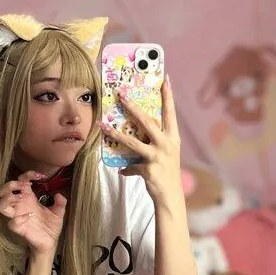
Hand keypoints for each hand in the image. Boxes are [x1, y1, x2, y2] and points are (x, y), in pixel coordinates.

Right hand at [0, 171, 65, 257]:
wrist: (50, 242)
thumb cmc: (50, 226)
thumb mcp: (58, 212)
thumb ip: (60, 202)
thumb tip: (59, 194)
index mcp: (28, 198)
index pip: (21, 180)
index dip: (28, 174)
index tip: (41, 176)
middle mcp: (19, 205)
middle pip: (1, 190)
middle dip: (9, 185)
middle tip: (23, 187)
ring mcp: (17, 216)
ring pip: (0, 205)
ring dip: (9, 198)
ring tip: (22, 198)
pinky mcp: (18, 228)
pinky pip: (11, 223)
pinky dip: (19, 219)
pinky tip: (29, 216)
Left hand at [100, 78, 182, 206]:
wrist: (171, 195)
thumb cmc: (167, 172)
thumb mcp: (165, 153)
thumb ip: (154, 142)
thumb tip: (137, 131)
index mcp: (172, 137)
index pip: (170, 112)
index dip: (168, 96)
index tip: (165, 79)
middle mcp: (166, 144)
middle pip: (147, 120)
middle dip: (132, 106)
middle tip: (121, 94)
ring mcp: (157, 156)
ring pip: (132, 141)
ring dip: (115, 133)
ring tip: (103, 125)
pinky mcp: (148, 169)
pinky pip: (131, 166)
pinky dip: (126, 169)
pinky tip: (122, 171)